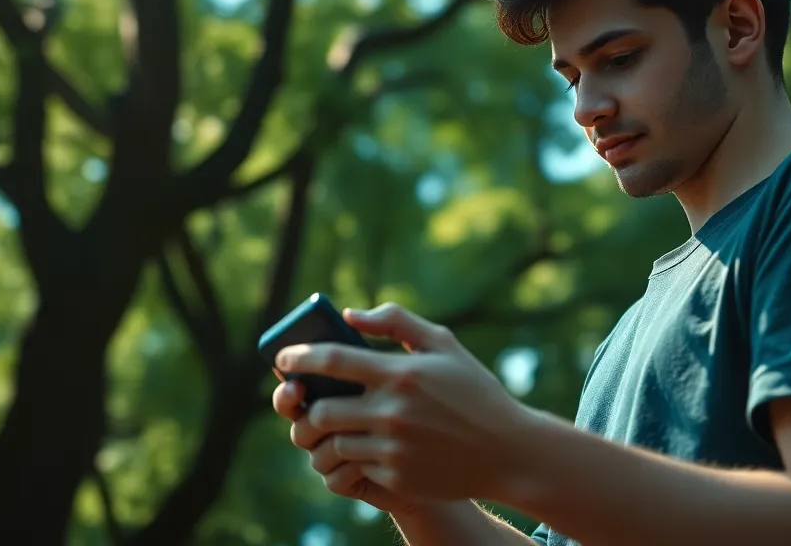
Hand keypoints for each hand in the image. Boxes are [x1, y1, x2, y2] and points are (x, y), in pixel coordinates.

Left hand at [276, 303, 536, 501]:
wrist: (507, 450)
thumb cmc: (474, 391)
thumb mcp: (443, 345)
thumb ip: (396, 321)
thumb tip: (348, 315)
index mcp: (400, 373)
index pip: (331, 361)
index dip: (298, 358)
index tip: (282, 359)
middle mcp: (392, 411)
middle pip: (321, 409)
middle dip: (305, 406)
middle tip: (303, 401)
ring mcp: (393, 448)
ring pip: (333, 442)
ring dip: (326, 434)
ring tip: (329, 425)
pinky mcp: (397, 476)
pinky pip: (356, 466)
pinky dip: (354, 456)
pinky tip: (364, 446)